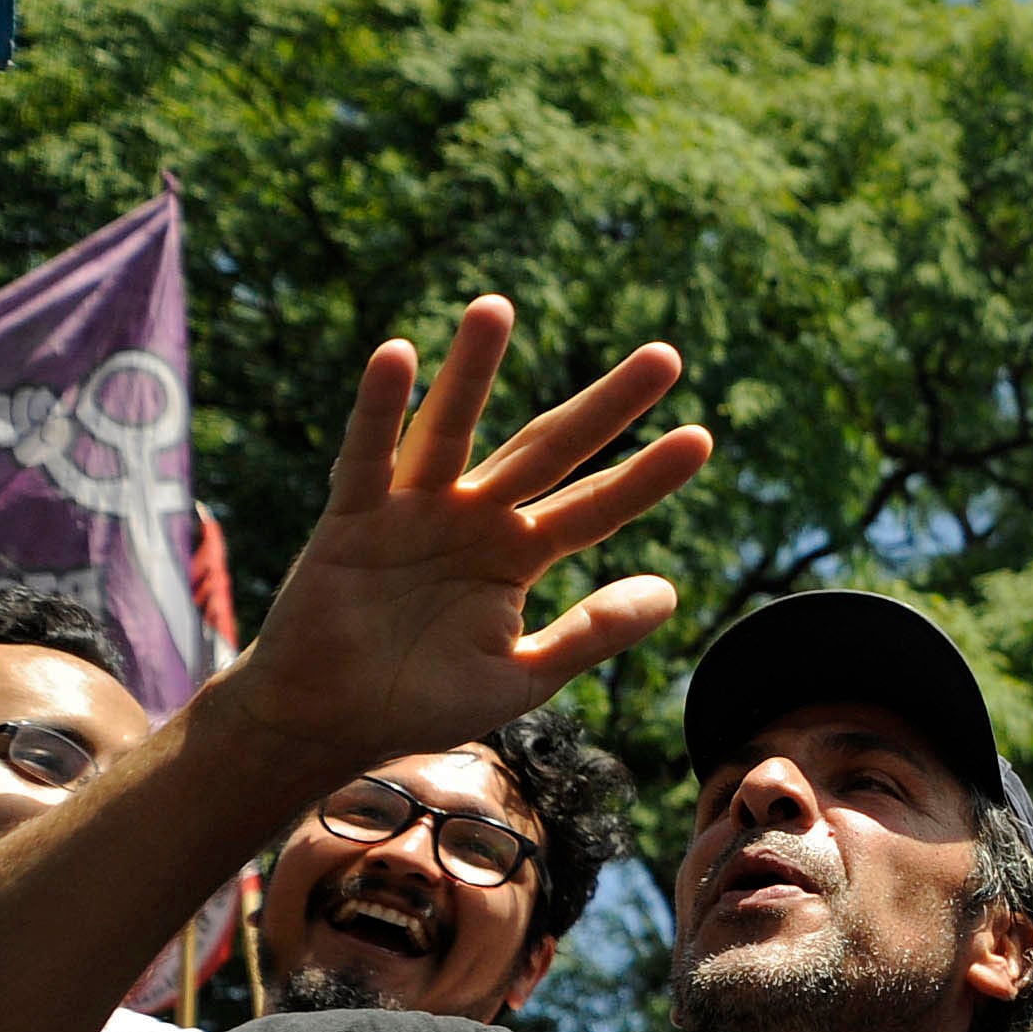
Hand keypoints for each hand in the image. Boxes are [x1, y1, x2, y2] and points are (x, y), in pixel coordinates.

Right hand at [217, 297, 710, 783]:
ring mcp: (413, 511)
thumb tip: (670, 590)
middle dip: (606, 407)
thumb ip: (590, 634)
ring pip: (450, 428)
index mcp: (518, 553)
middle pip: (550, 449)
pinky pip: (367, 456)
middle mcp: (474, 517)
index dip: (646, 476)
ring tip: (497, 307)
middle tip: (667, 356)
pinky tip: (398, 356)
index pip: (597, 506)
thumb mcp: (524, 675)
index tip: (701, 439)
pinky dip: (379, 408)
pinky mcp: (352, 519)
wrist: (330, 724)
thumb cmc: (423, 699)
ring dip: (473, 368)